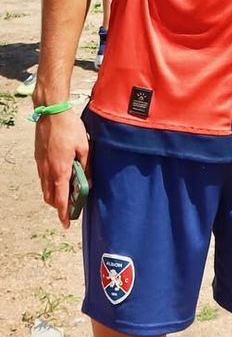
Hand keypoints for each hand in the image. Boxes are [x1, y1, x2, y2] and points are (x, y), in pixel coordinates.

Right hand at [34, 109, 89, 228]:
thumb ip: (86, 166)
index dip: (63, 213)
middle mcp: (47, 170)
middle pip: (50, 197)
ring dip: (54, 195)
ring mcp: (41, 164)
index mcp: (60, 170)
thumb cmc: (70, 128)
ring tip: (66, 194)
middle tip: (70, 208)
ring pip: (45, 188)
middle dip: (58, 206)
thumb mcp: (85, 147)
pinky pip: (43, 177)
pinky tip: (59, 177)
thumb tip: (88, 181)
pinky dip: (50, 183)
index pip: (60, 198)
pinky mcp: (38, 157)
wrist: (51, 113)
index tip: (66, 223)